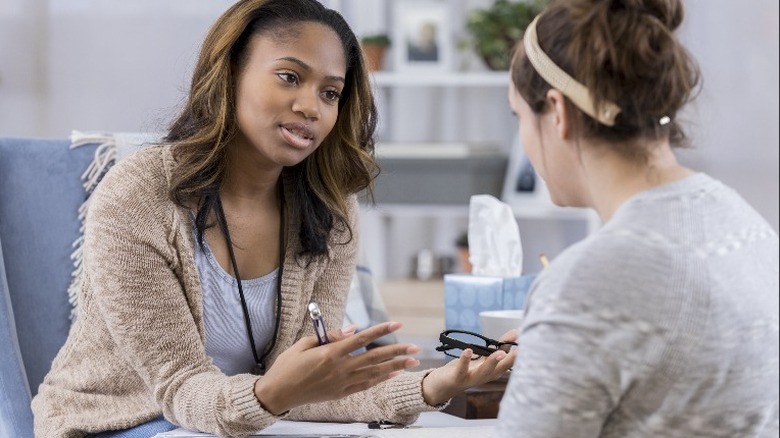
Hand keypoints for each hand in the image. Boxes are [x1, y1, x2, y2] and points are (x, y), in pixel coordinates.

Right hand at [254, 322, 420, 414]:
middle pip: (374, 358)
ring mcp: (342, 383)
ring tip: (411, 362)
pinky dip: (380, 379)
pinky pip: (365, 385)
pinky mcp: (340, 393)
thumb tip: (352, 329)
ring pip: (374, 373)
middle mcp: (340, 369)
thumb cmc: (288, 365)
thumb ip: (331, 336)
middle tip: (415, 347)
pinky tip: (393, 374)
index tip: (396, 324)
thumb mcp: (305, 344)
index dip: (380, 330)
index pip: (361, 339)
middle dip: (397, 351)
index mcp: (330, 353)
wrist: (278, 393)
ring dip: (394, 367)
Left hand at [421, 329, 517, 405]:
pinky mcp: (457, 378)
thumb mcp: (484, 358)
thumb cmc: (465, 370)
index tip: (527, 345)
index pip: (508, 363)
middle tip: (520, 351)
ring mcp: (471, 378)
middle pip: (500, 370)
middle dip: (510, 361)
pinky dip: (465, 360)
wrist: (441, 386)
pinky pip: (462, 370)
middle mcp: (484, 377)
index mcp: (492, 371)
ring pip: (484, 372)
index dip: (518, 355)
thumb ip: (499, 346)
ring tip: (499, 353)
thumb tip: (516, 332)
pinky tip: (468, 350)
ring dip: (492, 363)